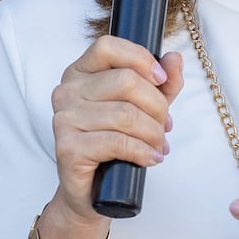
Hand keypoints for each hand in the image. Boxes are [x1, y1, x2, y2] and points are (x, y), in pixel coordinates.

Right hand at [46, 36, 183, 238]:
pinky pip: (117, 142)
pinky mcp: (68, 147)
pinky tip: (151, 158)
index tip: (161, 79)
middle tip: (164, 126)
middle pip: (125, 81)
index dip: (140, 58)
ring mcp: (64, 119)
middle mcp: (66, 92)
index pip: (107, 46)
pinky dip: (143, 151)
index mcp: (79, 73)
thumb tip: (175, 59)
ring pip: (125, 114)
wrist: (93, 192)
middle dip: (156, 105)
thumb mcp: (143, 109)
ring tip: (158, 145)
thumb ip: (160, 83)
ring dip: (152, 132)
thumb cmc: (115, 146)